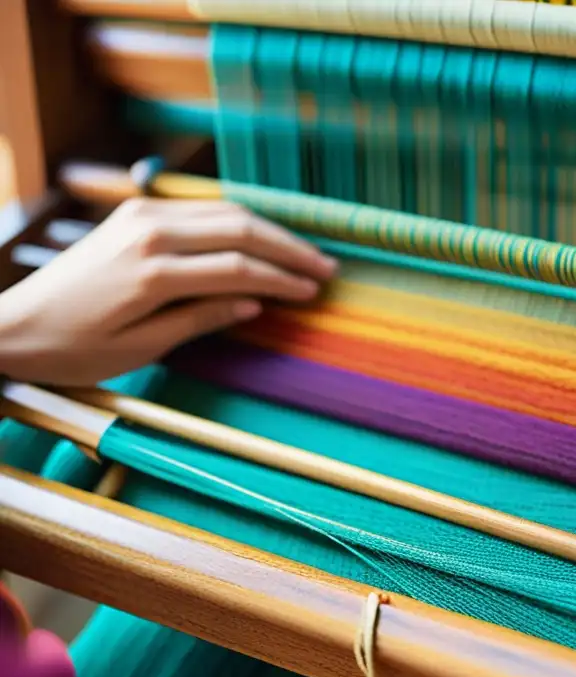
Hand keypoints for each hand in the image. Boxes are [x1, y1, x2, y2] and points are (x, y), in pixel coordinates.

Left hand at [0, 198, 335, 385]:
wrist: (12, 324)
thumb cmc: (72, 350)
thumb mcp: (141, 348)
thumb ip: (201, 318)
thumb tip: (253, 303)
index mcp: (153, 271)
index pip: (239, 267)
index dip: (283, 280)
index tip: (315, 292)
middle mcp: (150, 231)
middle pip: (240, 229)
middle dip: (289, 249)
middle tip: (327, 267)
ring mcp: (141, 214)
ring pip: (225, 211)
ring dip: (269, 231)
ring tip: (304, 253)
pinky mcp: (135, 212)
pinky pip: (201, 210)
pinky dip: (237, 222)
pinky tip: (261, 239)